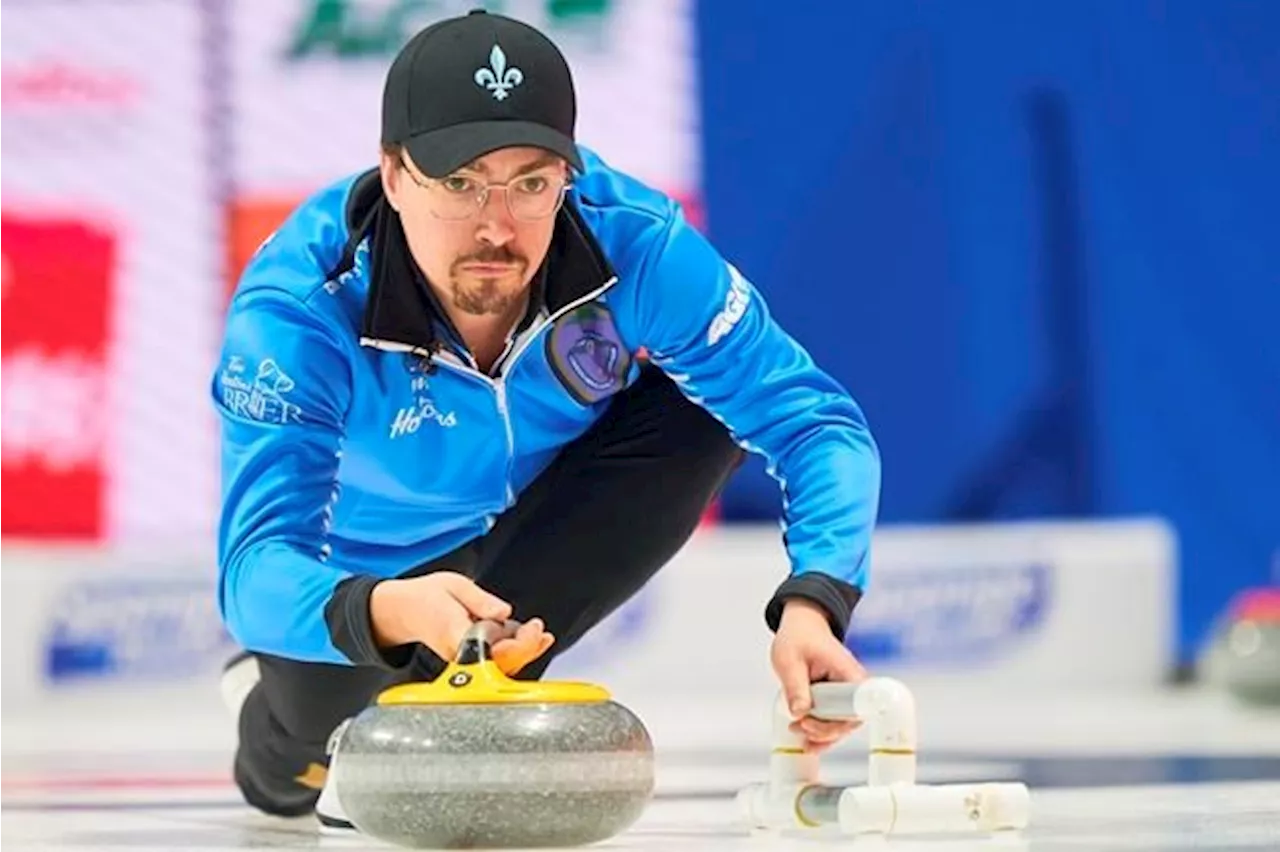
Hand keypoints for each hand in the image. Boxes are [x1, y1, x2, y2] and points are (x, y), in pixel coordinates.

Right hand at [369, 572, 554, 673]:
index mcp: (452, 631)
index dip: (517, 645)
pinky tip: (529, 641)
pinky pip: (495, 665)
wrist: (402, 612)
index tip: (532, 628)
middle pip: (498, 665)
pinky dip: (515, 654)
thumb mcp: (453, 584)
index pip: (489, 649)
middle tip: (537, 629)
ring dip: (524, 653)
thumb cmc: (425, 598)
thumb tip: (504, 612)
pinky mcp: (467, 664)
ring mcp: (462, 662)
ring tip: (538, 634)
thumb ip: (480, 600)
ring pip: (499, 668)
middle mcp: (457, 653)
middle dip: (526, 649)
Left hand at [770, 598, 867, 752]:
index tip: (814, 721)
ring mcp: (846, 694)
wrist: (802, 627)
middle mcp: (853, 685)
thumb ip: (795, 685)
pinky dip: (821, 733)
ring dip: (821, 735)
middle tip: (800, 725)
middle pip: (849, 720)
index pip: (856, 705)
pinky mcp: (837, 700)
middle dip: (824, 730)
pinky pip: (835, 722)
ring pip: (842, 725)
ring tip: (798, 732)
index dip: (838, 720)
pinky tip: (808, 741)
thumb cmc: (799, 637)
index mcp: (847, 671)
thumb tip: (800, 711)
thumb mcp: (789, 659)